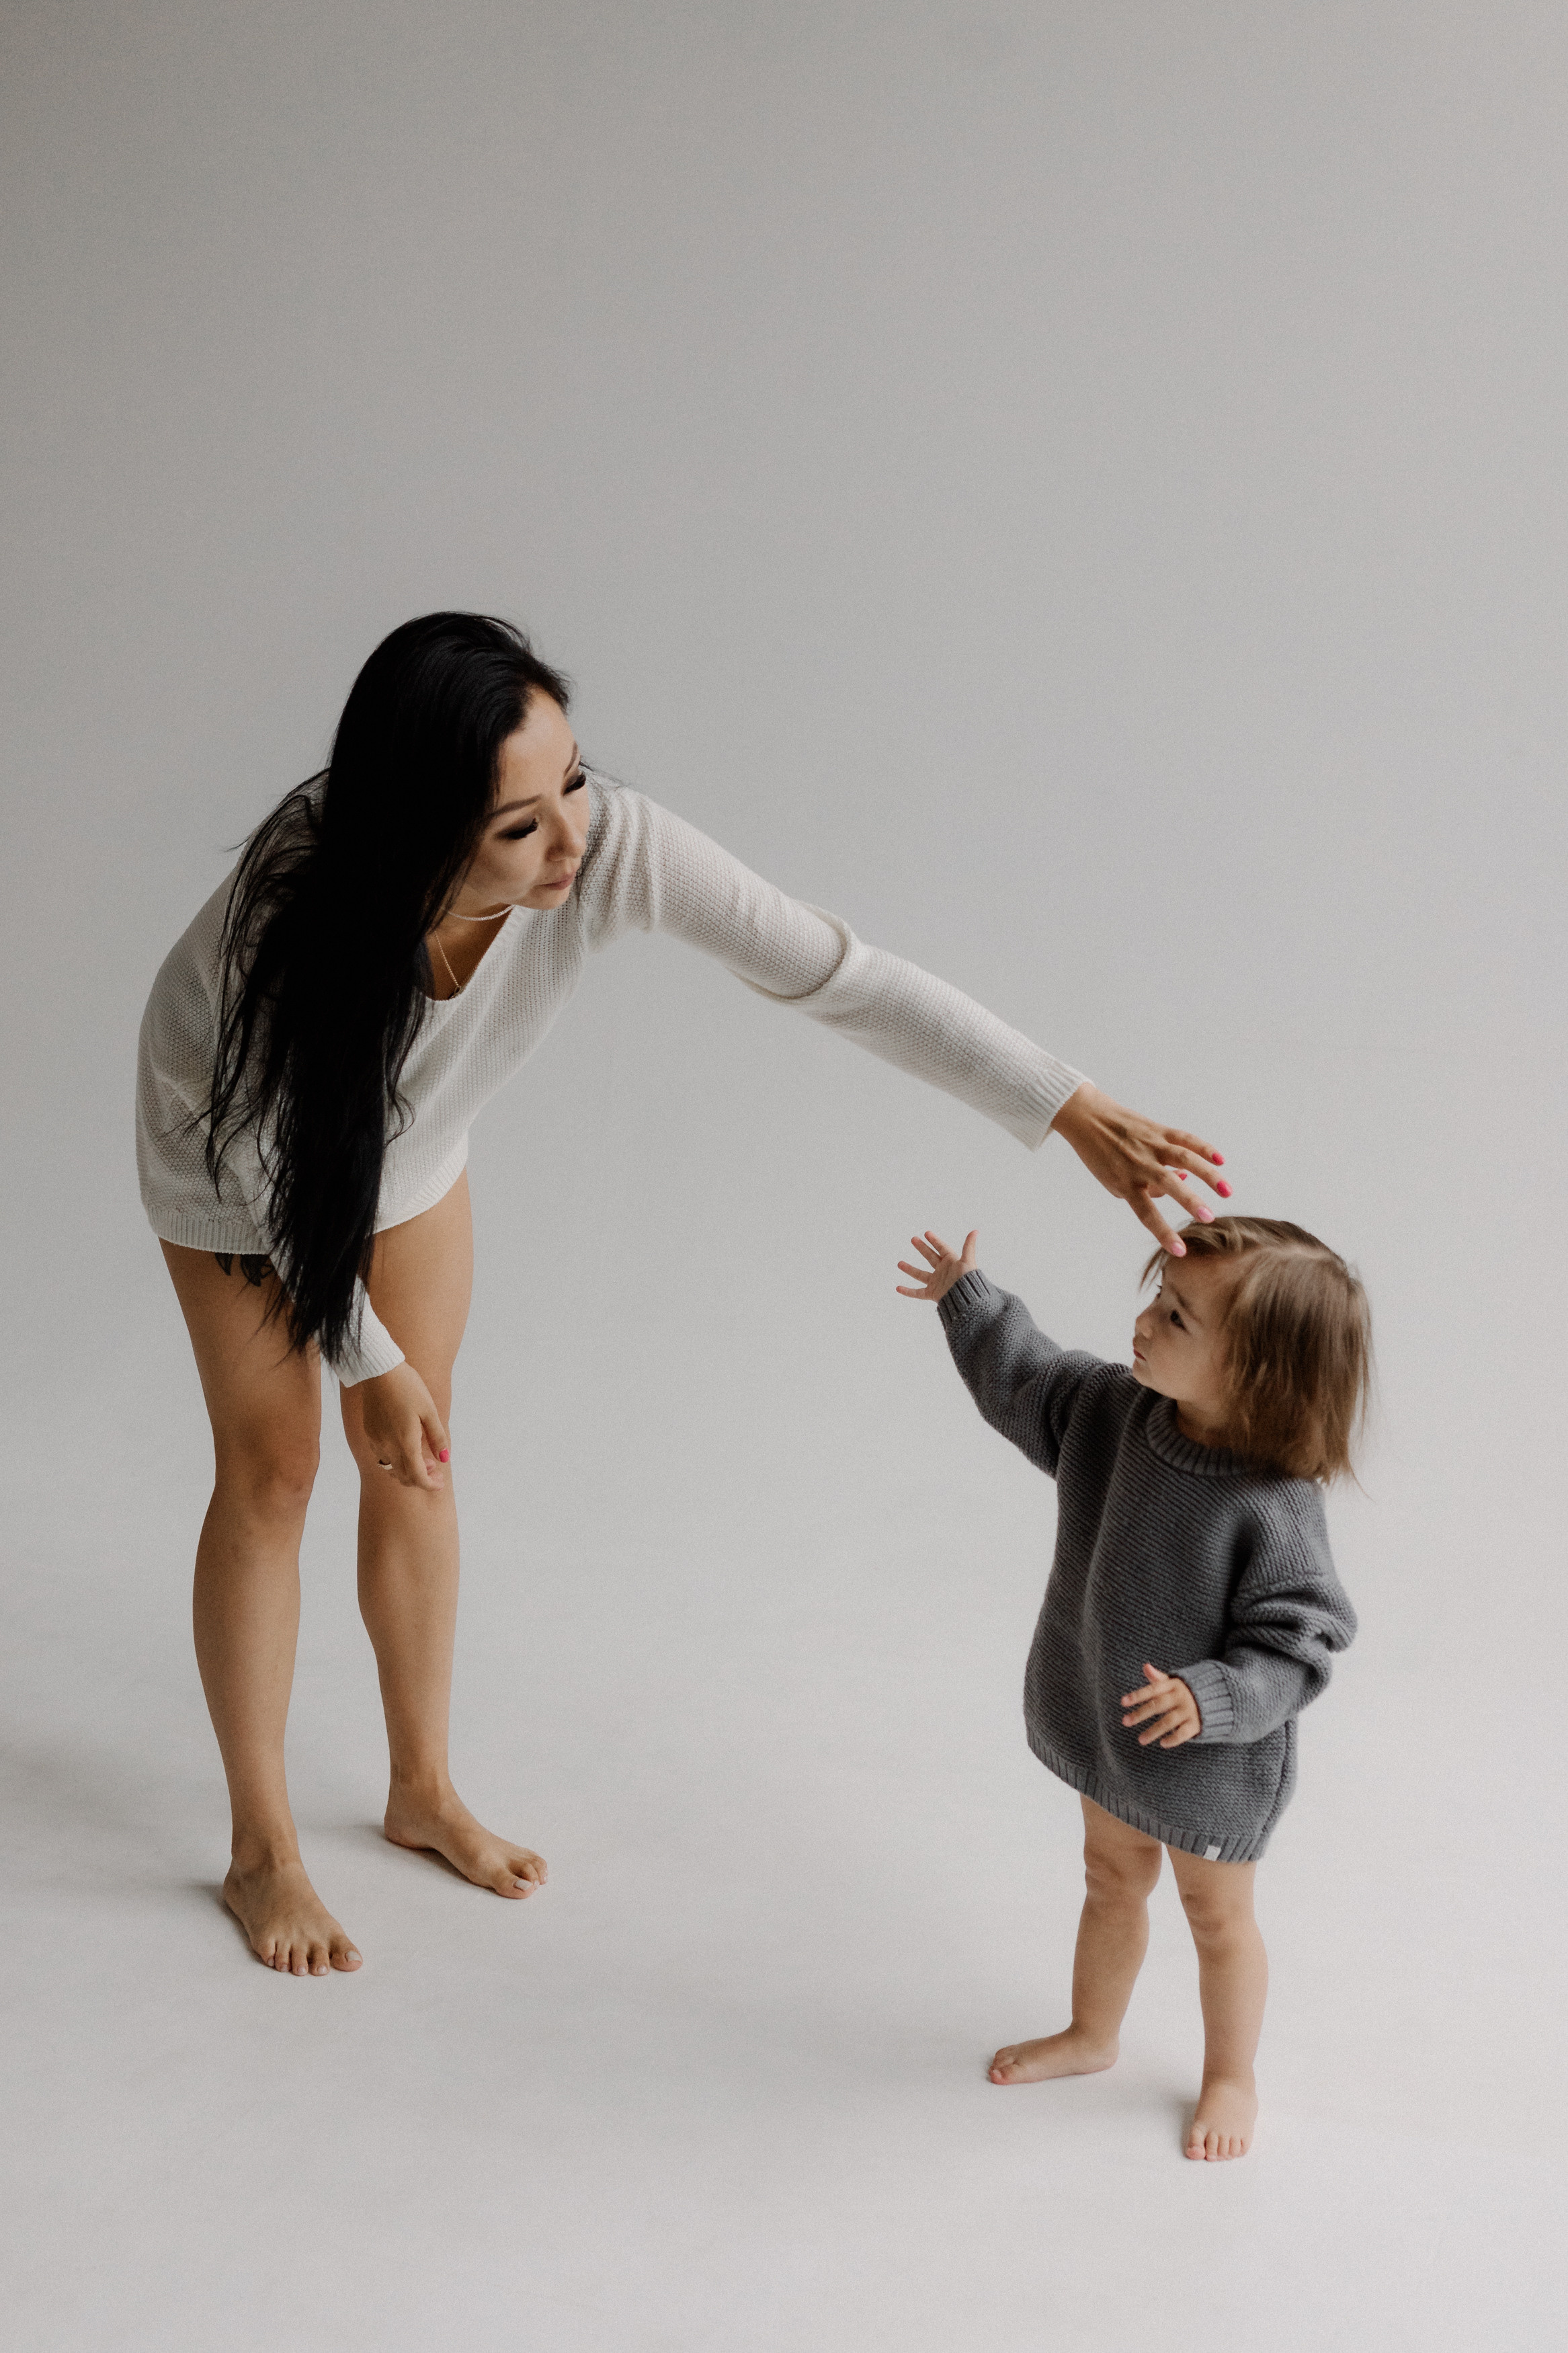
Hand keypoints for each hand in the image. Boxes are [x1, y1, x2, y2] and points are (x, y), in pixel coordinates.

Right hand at [356, 1361, 450, 1490]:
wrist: (379, 1371)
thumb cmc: (408, 1387)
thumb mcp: (429, 1410)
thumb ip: (437, 1437)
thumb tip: (444, 1458)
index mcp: (405, 1442)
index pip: (417, 1477)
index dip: (429, 1485)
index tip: (439, 1483)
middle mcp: (387, 1446)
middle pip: (403, 1476)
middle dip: (420, 1479)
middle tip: (434, 1469)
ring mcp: (375, 1440)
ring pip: (390, 1468)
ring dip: (406, 1470)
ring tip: (421, 1458)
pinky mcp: (369, 1432)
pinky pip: (381, 1456)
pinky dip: (394, 1459)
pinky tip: (403, 1446)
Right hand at [896, 1228, 977, 1302]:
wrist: (966, 1300)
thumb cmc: (968, 1281)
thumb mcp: (968, 1261)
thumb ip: (969, 1246)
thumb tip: (975, 1231)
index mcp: (952, 1262)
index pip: (942, 1248)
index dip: (935, 1240)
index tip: (927, 1233)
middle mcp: (943, 1271)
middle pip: (930, 1257)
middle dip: (922, 1248)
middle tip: (913, 1239)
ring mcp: (937, 1282)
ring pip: (920, 1274)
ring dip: (910, 1269)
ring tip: (899, 1263)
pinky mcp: (932, 1293)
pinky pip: (918, 1292)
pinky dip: (908, 1291)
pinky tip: (898, 1288)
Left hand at [1051, 1080, 1230, 1255]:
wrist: (1086, 1118)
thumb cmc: (1101, 1155)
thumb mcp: (1113, 1180)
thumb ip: (1145, 1189)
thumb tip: (1182, 1184)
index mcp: (1125, 1182)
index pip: (1146, 1213)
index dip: (1163, 1232)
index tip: (1180, 1251)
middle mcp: (1138, 1164)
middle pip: (1167, 1184)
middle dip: (1189, 1201)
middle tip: (1209, 1218)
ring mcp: (1150, 1145)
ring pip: (1183, 1158)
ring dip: (1208, 1174)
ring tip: (1227, 1191)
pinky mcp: (1158, 1130)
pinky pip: (1184, 1138)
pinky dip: (1203, 1147)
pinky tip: (1220, 1160)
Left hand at [1120, 1663, 1201, 1747]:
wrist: (1220, 1697)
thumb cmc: (1190, 1690)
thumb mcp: (1176, 1681)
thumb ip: (1159, 1678)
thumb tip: (1145, 1666)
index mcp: (1173, 1685)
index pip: (1152, 1689)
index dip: (1137, 1695)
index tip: (1123, 1702)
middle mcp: (1180, 1697)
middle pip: (1157, 1705)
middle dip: (1140, 1714)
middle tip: (1125, 1721)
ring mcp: (1189, 1710)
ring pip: (1168, 1722)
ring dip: (1153, 1731)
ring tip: (1140, 1740)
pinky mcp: (1197, 1723)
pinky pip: (1183, 1733)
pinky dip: (1173, 1739)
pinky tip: (1162, 1743)